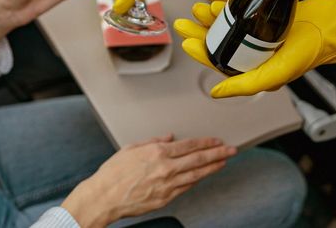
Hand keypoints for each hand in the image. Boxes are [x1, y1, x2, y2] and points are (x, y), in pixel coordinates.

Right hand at [62, 135, 235, 227]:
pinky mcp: (166, 198)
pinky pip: (186, 187)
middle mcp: (166, 167)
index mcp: (157, 152)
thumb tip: (169, 137)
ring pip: (197, 174)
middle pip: (199, 159)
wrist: (105, 196)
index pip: (189, 145)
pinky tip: (203, 176)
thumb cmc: (113, 173)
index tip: (216, 140)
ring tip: (224, 162)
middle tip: (231, 149)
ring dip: (213, 167)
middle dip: (217, 153)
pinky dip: (197, 180)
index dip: (206, 142)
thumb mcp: (131, 149)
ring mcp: (167, 184)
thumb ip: (153, 142)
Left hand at [174, 0, 335, 97]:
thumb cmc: (307, 52)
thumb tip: (215, 93)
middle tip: (182, 23)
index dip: (201, 53)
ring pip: (225, 27)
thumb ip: (242, 85)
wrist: (327, 24)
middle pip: (218, 43)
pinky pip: (237, 14)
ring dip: (210, 19)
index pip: (220, 62)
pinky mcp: (262, 17)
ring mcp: (257, 33)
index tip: (186, 42)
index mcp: (255, 70)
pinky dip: (226, 9)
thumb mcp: (272, 75)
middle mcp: (253, 52)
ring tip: (198, 10)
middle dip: (199, 33)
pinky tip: (217, 4)